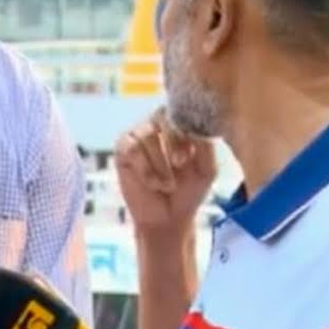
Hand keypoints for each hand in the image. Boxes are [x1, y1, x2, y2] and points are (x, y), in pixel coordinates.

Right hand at [114, 106, 215, 237]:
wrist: (167, 217)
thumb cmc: (189, 191)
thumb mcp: (206, 169)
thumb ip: (204, 145)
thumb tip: (193, 126)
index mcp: (183, 124)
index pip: (183, 110)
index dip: (187, 129)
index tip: (191, 154)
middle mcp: (159, 123)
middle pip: (162, 116)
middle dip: (173, 141)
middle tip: (180, 164)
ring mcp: (139, 134)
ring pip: (147, 134)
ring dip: (160, 163)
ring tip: (167, 184)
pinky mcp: (123, 148)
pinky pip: (132, 148)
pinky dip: (145, 169)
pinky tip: (152, 184)